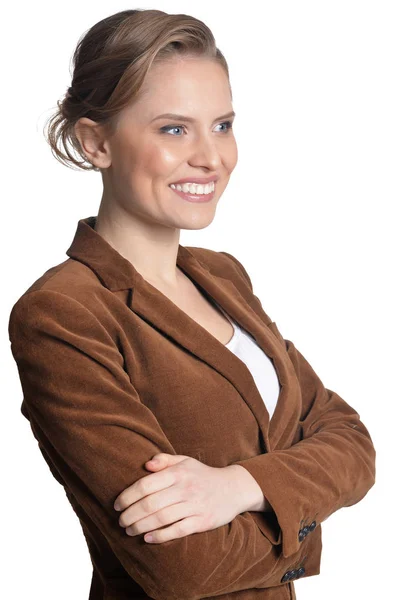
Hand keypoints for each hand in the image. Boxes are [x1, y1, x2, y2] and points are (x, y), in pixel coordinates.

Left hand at [113, 453, 241, 543]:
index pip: (146, 484)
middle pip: (150, 504)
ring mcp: (195, 505)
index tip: (116, 505)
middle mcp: (185, 488)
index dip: (127, 496)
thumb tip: (145, 465)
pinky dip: (161, 536)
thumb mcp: (185, 461)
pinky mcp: (203, 521)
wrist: (234, 488)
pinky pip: (178, 530)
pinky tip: (148, 538)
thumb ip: (164, 460)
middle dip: (130, 515)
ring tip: (129, 531)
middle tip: (120, 521)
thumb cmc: (203, 475)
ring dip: (140, 526)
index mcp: (178, 472)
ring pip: (161, 518)